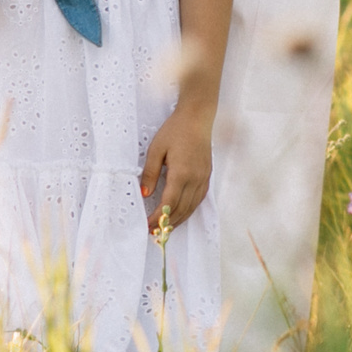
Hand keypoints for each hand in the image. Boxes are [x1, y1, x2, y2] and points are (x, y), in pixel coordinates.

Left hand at [140, 107, 214, 234]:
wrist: (197, 118)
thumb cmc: (175, 130)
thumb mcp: (156, 149)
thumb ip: (150, 173)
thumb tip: (145, 194)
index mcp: (181, 173)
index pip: (169, 204)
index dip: (157, 218)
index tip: (147, 226)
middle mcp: (195, 179)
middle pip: (181, 210)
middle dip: (166, 224)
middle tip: (153, 233)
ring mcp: (203, 178)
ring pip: (191, 207)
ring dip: (178, 220)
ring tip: (165, 228)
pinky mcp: (207, 176)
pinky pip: (198, 199)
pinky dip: (188, 210)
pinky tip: (180, 214)